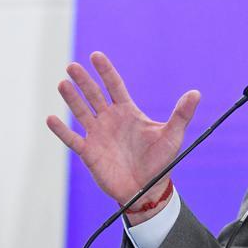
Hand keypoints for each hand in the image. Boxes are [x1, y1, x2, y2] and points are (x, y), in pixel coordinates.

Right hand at [46, 52, 199, 221]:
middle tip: (72, 66)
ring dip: (71, 99)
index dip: (105, 71)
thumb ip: (181, 114)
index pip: (114, 86)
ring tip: (62, 84)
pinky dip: (61, 130)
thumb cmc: (161, 162)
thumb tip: (196, 93)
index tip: (95, 56)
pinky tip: (51, 118)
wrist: (147, 191)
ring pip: (81, 112)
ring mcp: (97, 135)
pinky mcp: (89, 152)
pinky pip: (72, 139)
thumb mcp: (173, 136)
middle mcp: (110, 119)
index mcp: (128, 112)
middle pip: (94, 95)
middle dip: (83, 81)